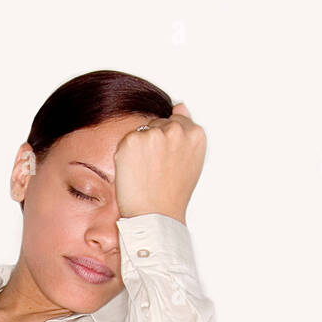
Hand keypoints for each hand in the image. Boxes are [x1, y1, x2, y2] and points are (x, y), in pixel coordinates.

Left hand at [113, 101, 204, 224]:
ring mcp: (154, 133)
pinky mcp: (132, 140)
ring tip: (146, 173)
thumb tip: (180, 105)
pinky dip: (125, 156)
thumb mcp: (190, 159)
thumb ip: (186, 130)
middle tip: (156, 171)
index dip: (168, 144)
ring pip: (141, 132)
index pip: (176, 122)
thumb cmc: (173, 194)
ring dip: (139, 149)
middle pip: (158, 125)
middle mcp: (177, 129)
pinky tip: (135, 173)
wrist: (156, 216)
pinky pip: (126, 142)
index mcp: (195, 133)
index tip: (167, 162)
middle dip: (154, 143)